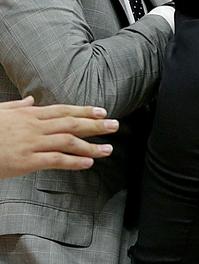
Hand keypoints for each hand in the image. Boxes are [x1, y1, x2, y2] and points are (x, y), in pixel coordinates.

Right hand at [0, 97, 118, 178]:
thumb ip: (17, 106)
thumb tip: (32, 100)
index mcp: (28, 114)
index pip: (63, 110)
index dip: (84, 111)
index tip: (102, 111)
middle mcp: (33, 126)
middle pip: (71, 123)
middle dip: (95, 124)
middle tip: (115, 126)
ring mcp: (30, 143)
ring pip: (68, 141)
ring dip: (91, 145)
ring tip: (108, 149)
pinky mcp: (25, 161)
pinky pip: (55, 160)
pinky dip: (74, 161)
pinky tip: (88, 163)